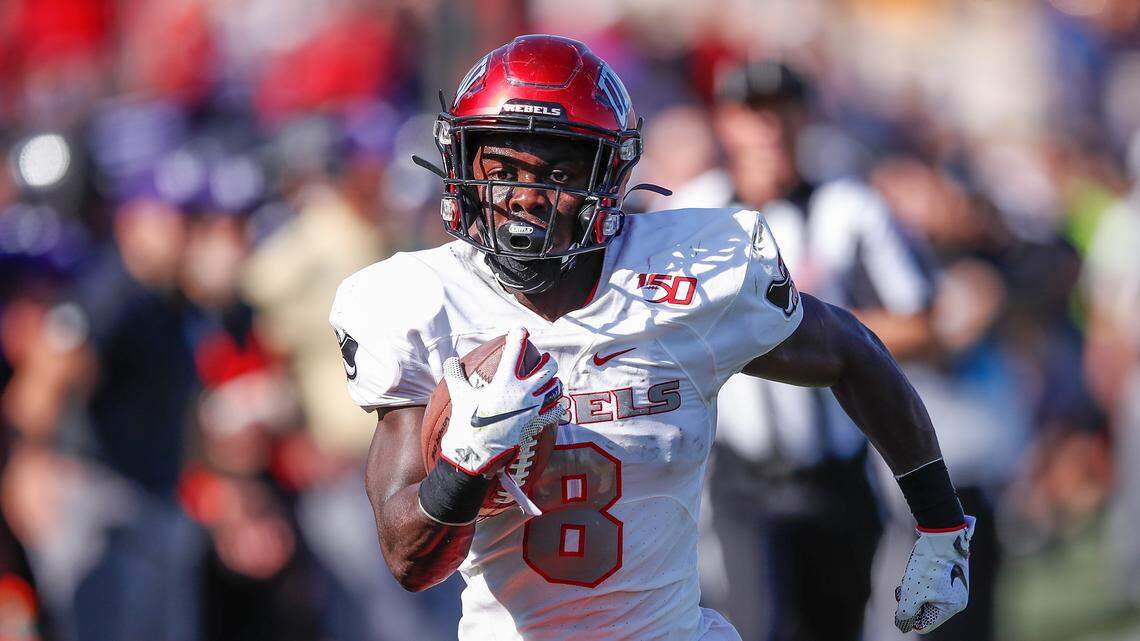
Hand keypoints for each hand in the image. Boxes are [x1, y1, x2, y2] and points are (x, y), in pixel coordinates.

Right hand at [440, 327, 563, 475]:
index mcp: (504, 382)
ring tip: (550, 382)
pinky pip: (555, 412)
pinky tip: (553, 406)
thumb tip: (450, 360)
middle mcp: (523, 393)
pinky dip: (556, 407)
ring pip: (555, 389)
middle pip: (548, 368)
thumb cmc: (466, 422)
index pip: (515, 350)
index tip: (520, 329)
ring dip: (554, 383)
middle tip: (544, 360)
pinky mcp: (536, 424)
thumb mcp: (459, 395)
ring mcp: (533, 409)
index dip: (518, 335)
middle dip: (547, 361)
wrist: (474, 453)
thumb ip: (455, 375)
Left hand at [894, 515, 975, 633]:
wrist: (940, 533)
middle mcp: (956, 597)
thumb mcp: (912, 593)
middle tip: (901, 590)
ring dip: (912, 589)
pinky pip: (928, 583)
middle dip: (910, 601)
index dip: (910, 618)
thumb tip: (903, 623)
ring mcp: (952, 584)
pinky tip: (914, 570)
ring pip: (925, 595)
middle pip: (926, 609)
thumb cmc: (928, 565)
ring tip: (908, 578)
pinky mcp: (946, 571)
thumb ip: (906, 612)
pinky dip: (917, 580)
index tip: (901, 605)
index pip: (927, 623)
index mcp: (952, 606)